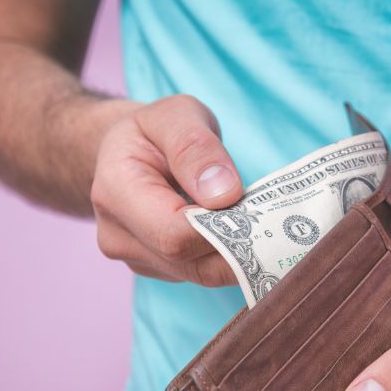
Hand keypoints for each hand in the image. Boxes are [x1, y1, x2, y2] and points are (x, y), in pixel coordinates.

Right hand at [91, 95, 242, 284]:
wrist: (129, 153)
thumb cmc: (154, 131)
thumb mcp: (176, 116)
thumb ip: (196, 147)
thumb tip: (224, 194)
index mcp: (115, 193)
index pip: (174, 235)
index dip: (222, 228)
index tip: (258, 208)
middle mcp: (118, 238)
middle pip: (193, 264)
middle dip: (239, 246)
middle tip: (275, 221)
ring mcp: (138, 259)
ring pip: (203, 274)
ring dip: (238, 253)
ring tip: (259, 221)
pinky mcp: (159, 269)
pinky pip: (202, 272)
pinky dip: (228, 256)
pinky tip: (240, 231)